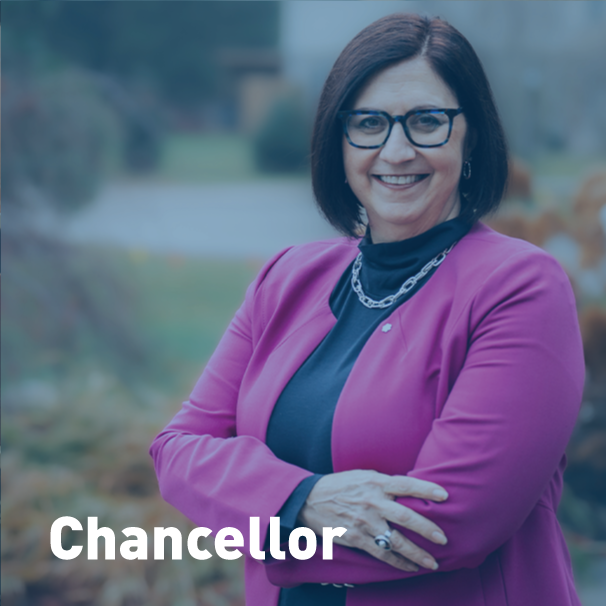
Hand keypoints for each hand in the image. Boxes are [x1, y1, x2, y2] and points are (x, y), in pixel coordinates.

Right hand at [298, 470, 447, 571]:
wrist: (310, 500)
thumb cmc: (341, 485)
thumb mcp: (362, 476)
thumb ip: (384, 483)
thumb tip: (409, 490)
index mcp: (375, 482)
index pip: (405, 484)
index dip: (425, 489)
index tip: (444, 495)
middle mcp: (372, 501)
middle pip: (405, 517)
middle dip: (427, 529)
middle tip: (443, 539)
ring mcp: (364, 522)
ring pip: (396, 540)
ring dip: (416, 554)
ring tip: (432, 562)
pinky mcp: (356, 538)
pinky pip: (381, 553)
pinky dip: (397, 562)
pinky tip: (409, 567)